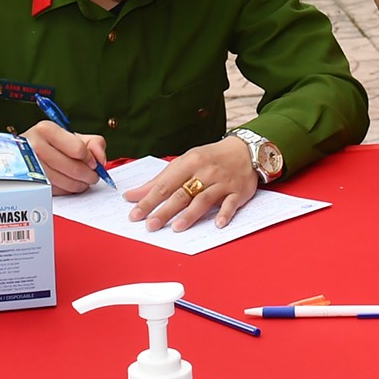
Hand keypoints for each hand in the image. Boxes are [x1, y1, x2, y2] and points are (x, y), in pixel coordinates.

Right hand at [23, 119, 109, 193]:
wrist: (24, 152)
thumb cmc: (51, 143)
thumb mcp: (72, 136)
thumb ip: (94, 143)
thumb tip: (101, 160)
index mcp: (46, 130)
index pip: (78, 149)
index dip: (90, 159)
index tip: (93, 162)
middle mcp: (36, 146)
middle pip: (74, 168)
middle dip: (89, 175)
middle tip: (93, 176)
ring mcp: (31, 166)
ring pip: (66, 182)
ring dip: (80, 184)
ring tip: (83, 181)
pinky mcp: (31, 182)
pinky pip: (57, 191)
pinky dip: (68, 190)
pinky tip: (70, 184)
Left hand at [124, 140, 258, 230]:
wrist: (245, 150)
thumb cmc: (210, 158)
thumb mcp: (185, 162)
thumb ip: (161, 180)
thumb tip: (133, 195)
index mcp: (189, 162)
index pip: (165, 184)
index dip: (149, 200)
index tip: (135, 214)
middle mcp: (205, 172)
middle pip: (182, 194)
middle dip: (165, 210)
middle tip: (151, 225)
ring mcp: (222, 182)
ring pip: (204, 199)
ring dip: (190, 214)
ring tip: (177, 228)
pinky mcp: (238, 191)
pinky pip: (231, 204)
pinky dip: (225, 213)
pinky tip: (217, 224)